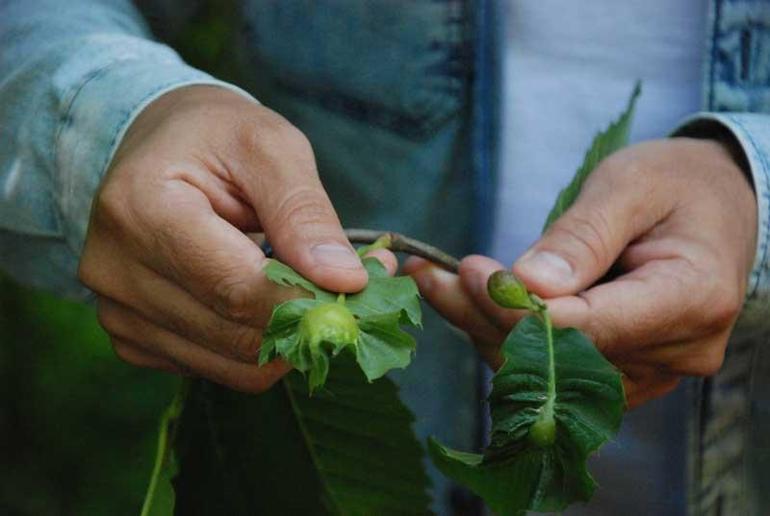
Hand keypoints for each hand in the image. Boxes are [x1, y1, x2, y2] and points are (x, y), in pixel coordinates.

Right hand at [79, 86, 394, 391]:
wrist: (159, 147)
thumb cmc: (216, 136)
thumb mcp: (269, 147)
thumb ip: (305, 213)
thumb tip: (345, 280)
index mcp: (141, 210)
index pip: (234, 286)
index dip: (304, 298)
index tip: (360, 287)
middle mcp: (113, 272)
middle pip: (234, 332)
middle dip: (305, 319)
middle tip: (351, 287)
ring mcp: (118, 313)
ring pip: (230, 364)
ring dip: (285, 339)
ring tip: (310, 289)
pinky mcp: (134, 339)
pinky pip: (215, 368)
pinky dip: (256, 346)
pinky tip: (264, 302)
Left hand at [407, 138, 756, 407]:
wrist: (713, 207)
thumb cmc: (674, 185)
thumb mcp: (628, 186)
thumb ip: (582, 236)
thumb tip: (528, 284)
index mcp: (694, 297)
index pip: (595, 326)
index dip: (522, 310)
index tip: (471, 274)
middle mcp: (679, 350)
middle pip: (565, 358)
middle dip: (488, 318)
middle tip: (432, 276)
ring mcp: (654, 371)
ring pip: (551, 375)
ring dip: (487, 331)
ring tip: (441, 283)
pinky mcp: (626, 374)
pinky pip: (557, 373)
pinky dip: (509, 340)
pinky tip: (473, 304)